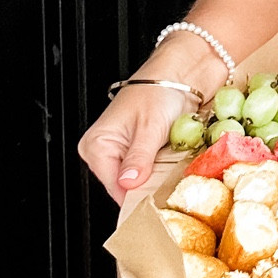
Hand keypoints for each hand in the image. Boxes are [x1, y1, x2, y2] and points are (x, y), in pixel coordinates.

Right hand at [79, 82, 185, 203]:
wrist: (180, 73)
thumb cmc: (160, 91)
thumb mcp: (150, 127)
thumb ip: (138, 158)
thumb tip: (128, 184)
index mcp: (97, 145)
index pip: (114, 187)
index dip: (136, 197)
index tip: (157, 204)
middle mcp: (105, 151)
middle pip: (125, 187)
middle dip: (147, 188)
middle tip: (170, 187)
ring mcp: (122, 153)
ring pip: (138, 181)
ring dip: (156, 180)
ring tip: (172, 171)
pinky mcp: (139, 152)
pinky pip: (148, 172)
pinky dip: (161, 172)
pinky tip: (172, 165)